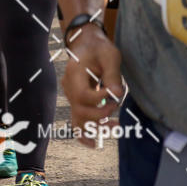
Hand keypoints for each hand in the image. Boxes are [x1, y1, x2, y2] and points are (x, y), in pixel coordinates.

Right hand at [61, 26, 123, 147]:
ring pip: (78, 120)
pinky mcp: (76, 101)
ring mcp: (70, 95)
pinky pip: (76, 121)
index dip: (100, 100)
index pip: (84, 95)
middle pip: (80, 110)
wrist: (86, 42)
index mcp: (74, 72)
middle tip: (116, 105)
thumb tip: (117, 96)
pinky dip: (84, 134)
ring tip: (115, 126)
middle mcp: (69, 86)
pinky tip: (95, 143)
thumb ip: (113, 75)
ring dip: (96, 127)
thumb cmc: (99, 47)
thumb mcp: (109, 55)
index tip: (115, 93)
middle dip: (101, 114)